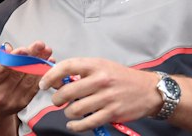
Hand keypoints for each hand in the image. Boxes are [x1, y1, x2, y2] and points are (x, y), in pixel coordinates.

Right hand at [0, 41, 53, 116]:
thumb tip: (9, 48)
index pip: (3, 68)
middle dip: (31, 56)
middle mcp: (0, 93)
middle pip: (19, 71)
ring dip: (40, 63)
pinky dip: (42, 74)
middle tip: (40, 45)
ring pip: (29, 78)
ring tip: (46, 51)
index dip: (15, 57)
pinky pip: (35, 86)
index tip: (25, 49)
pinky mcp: (24, 102)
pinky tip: (46, 64)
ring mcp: (13, 99)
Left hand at [39, 58, 161, 131]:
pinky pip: (87, 123)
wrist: (148, 90)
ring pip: (75, 109)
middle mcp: (101, 80)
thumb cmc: (121, 77)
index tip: (43, 84)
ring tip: (70, 111)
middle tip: (57, 101)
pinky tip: (73, 124)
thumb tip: (58, 81)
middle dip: (57, 98)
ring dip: (68, 112)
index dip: (51, 76)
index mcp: (96, 65)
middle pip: (68, 91)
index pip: (67, 67)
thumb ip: (82, 72)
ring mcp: (107, 98)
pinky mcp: (112, 113)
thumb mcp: (102, 66)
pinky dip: (76, 126)